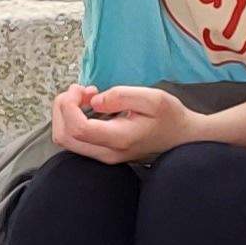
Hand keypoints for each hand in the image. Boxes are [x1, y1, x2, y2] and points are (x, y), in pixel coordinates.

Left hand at [51, 84, 190, 162]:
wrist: (183, 137)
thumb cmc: (170, 116)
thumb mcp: (152, 98)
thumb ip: (121, 96)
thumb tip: (94, 101)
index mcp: (119, 139)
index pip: (77, 128)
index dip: (70, 105)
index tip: (84, 88)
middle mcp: (107, 153)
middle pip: (64, 137)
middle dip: (62, 108)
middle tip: (81, 90)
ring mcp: (104, 156)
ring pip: (66, 139)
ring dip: (67, 113)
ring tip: (88, 95)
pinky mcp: (102, 152)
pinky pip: (75, 138)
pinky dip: (74, 118)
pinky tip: (91, 105)